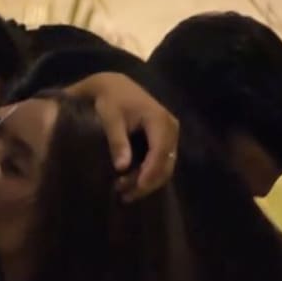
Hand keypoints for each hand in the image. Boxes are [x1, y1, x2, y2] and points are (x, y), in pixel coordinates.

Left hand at [63, 71, 178, 200]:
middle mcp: (171, 128)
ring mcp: (170, 135)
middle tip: (124, 195)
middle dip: (147, 182)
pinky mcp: (165, 140)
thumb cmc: (111, 100)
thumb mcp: (110, 118)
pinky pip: (162, 162)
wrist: (115, 86)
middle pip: (166, 163)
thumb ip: (117, 141)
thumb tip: (122, 167)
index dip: (150, 172)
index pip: (160, 151)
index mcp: (159, 120)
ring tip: (124, 193)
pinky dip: (148, 175)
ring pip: (165, 166)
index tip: (135, 188)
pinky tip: (131, 184)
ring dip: (147, 182)